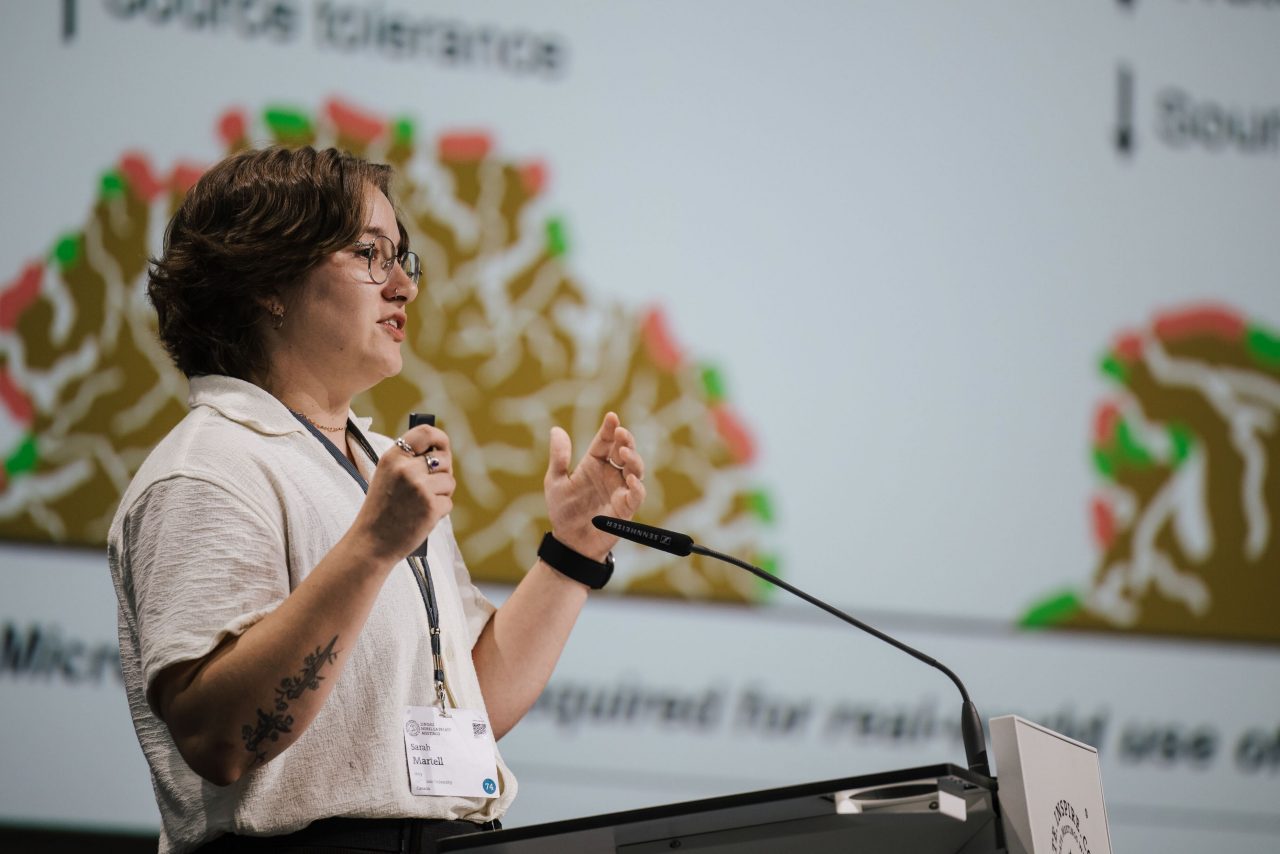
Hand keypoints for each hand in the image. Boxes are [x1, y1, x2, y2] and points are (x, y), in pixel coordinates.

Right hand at [354, 424, 454, 561]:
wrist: (371, 543)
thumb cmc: (381, 510)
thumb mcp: (386, 477)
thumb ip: (408, 462)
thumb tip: (441, 452)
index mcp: (393, 457)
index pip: (425, 432)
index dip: (439, 437)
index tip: (442, 446)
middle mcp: (406, 469)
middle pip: (444, 459)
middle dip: (443, 473)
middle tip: (431, 487)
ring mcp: (420, 488)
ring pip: (449, 481)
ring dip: (442, 494)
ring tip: (422, 505)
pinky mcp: (431, 507)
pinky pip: (448, 502)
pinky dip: (440, 512)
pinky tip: (422, 518)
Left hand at [544, 412, 646, 560]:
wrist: (569, 542)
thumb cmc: (563, 511)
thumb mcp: (555, 482)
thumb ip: (559, 458)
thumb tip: (556, 429)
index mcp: (594, 464)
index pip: (605, 441)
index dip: (610, 429)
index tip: (612, 417)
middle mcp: (610, 473)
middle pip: (624, 450)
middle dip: (626, 440)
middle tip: (621, 434)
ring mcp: (620, 489)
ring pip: (635, 469)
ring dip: (633, 459)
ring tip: (624, 453)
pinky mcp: (626, 508)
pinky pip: (637, 495)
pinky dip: (637, 487)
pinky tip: (631, 480)